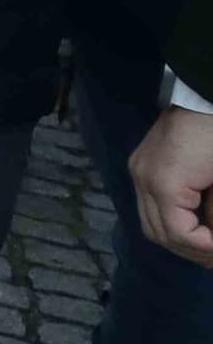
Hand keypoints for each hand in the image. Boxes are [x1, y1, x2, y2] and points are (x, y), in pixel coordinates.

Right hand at [135, 105, 212, 264]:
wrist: (204, 94)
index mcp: (165, 182)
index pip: (177, 232)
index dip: (203, 248)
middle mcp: (143, 178)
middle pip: (157, 232)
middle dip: (189, 249)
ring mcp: (139, 169)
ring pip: (149, 221)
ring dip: (178, 237)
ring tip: (205, 244)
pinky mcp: (142, 163)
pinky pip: (149, 203)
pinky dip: (170, 218)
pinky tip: (193, 222)